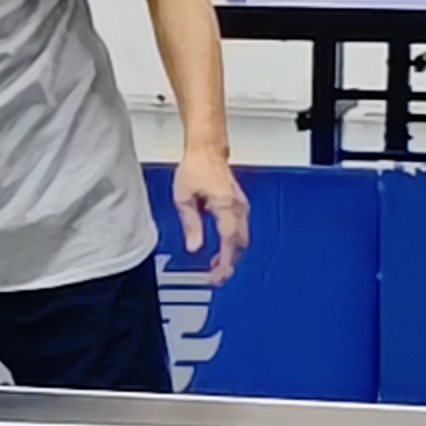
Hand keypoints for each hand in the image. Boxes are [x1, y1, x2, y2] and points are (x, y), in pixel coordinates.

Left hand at [173, 149, 249, 284]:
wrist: (207, 149)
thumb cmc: (196, 167)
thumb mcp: (184, 198)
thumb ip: (191, 224)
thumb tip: (194, 246)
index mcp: (225, 206)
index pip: (229, 241)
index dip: (225, 262)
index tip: (218, 276)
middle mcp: (238, 207)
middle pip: (239, 243)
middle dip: (229, 261)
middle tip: (215, 275)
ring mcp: (241, 205)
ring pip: (242, 238)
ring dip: (231, 252)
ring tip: (216, 264)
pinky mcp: (240, 204)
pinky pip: (240, 228)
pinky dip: (232, 241)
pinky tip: (222, 247)